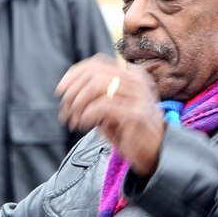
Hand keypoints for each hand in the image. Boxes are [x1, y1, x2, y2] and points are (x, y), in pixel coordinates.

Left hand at [56, 54, 165, 177]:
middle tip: (65, 111)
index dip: (74, 74)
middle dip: (73, 92)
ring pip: (96, 86)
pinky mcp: (135, 113)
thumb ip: (95, 95)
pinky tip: (84, 125)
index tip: (61, 90)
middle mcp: (136, 81)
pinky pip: (102, 106)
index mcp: (131, 75)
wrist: (156, 153)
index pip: (96, 63)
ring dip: (78, 104)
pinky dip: (87, 114)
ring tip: (74, 120)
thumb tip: (67, 89)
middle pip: (94, 74)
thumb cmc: (130, 131)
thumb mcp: (111, 107)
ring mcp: (138, 96)